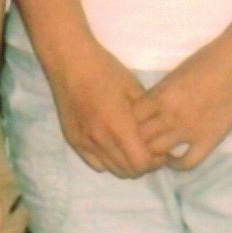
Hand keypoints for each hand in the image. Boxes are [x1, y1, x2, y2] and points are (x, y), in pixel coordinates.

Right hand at [43, 40, 165, 179]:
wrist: (70, 62)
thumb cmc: (105, 71)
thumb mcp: (134, 90)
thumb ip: (147, 118)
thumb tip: (161, 136)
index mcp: (118, 125)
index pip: (141, 163)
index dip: (156, 162)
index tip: (161, 151)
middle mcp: (99, 138)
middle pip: (128, 171)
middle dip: (144, 165)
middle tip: (149, 151)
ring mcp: (84, 141)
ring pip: (112, 170)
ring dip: (126, 164)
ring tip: (132, 148)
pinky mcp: (73, 140)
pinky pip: (96, 163)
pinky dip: (108, 161)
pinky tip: (113, 146)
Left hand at [131, 41, 231, 172]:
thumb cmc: (209, 60)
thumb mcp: (174, 74)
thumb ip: (159, 94)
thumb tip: (146, 111)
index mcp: (160, 95)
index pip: (130, 118)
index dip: (129, 123)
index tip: (132, 124)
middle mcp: (171, 114)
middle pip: (140, 137)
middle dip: (138, 139)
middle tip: (142, 141)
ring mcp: (190, 129)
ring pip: (157, 152)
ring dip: (155, 152)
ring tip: (157, 150)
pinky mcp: (210, 139)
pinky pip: (187, 163)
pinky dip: (177, 165)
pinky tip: (175, 159)